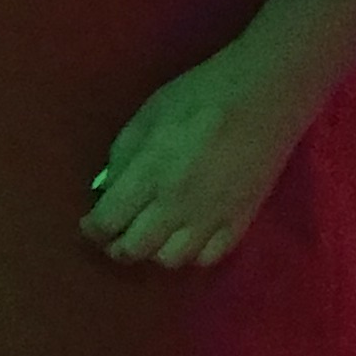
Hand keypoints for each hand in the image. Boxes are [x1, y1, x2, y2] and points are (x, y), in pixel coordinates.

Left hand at [82, 47, 301, 270]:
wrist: (265, 95)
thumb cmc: (199, 94)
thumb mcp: (146, 115)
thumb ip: (122, 156)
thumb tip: (108, 191)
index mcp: (150, 173)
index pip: (108, 221)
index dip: (92, 228)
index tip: (90, 224)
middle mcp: (177, 205)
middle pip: (135, 249)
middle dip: (117, 246)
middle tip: (116, 234)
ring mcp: (211, 218)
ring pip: (171, 260)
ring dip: (154, 251)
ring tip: (153, 234)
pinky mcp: (240, 221)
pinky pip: (208, 257)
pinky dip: (192, 253)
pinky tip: (188, 235)